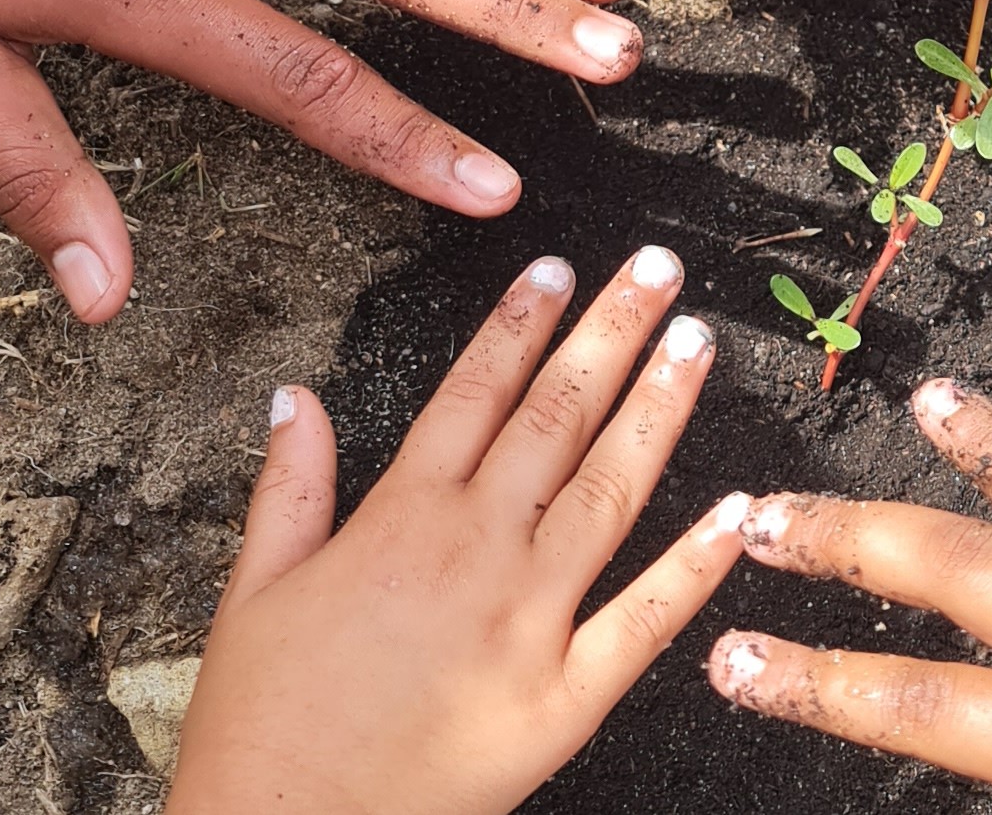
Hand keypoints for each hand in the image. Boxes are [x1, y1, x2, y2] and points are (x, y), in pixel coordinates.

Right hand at [170, 248, 746, 813]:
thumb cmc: (261, 723)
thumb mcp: (253, 590)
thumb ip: (289, 487)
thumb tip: (294, 397)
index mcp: (399, 518)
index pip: (473, 392)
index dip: (520, 323)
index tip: (557, 268)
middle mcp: (474, 552)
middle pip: (556, 418)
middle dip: (612, 335)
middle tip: (659, 269)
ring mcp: (528, 622)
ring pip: (609, 493)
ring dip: (659, 411)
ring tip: (698, 343)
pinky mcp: (565, 700)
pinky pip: (644, 621)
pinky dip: (694, 564)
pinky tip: (738, 508)